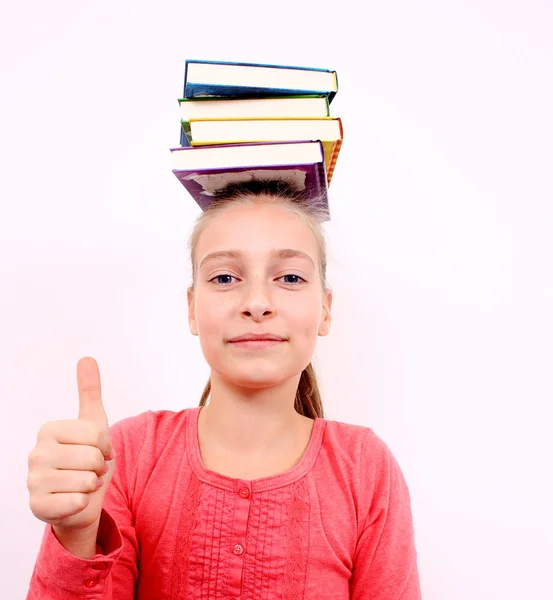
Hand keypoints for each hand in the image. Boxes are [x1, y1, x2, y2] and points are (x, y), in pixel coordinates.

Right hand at [27, 357, 115, 532]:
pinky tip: (72, 500)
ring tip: (81, 484)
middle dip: (100, 467)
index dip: (105, 446)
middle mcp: (35, 453)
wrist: (81, 499)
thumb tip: (87, 357)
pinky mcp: (37, 507)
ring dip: (92, 485)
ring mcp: (33, 481)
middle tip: (89, 470)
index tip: (97, 450)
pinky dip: (83, 503)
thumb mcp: (93, 423)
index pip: (96, 434)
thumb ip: (89, 391)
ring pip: (87, 480)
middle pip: (92, 457)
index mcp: (49, 430)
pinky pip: (78, 502)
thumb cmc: (86, 459)